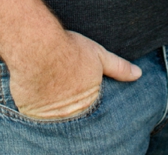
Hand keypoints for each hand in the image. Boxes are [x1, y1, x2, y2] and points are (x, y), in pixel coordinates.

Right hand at [8, 30, 139, 120]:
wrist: (38, 49)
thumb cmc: (70, 50)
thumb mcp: (100, 56)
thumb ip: (119, 67)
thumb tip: (138, 74)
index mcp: (89, 102)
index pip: (92, 110)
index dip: (88, 100)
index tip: (81, 90)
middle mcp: (70, 114)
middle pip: (73, 116)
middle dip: (72, 107)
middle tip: (66, 90)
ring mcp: (48, 116)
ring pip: (54, 118)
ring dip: (55, 109)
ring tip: (54, 92)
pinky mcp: (29, 112)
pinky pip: (34, 115)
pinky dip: (36, 108)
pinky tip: (38, 93)